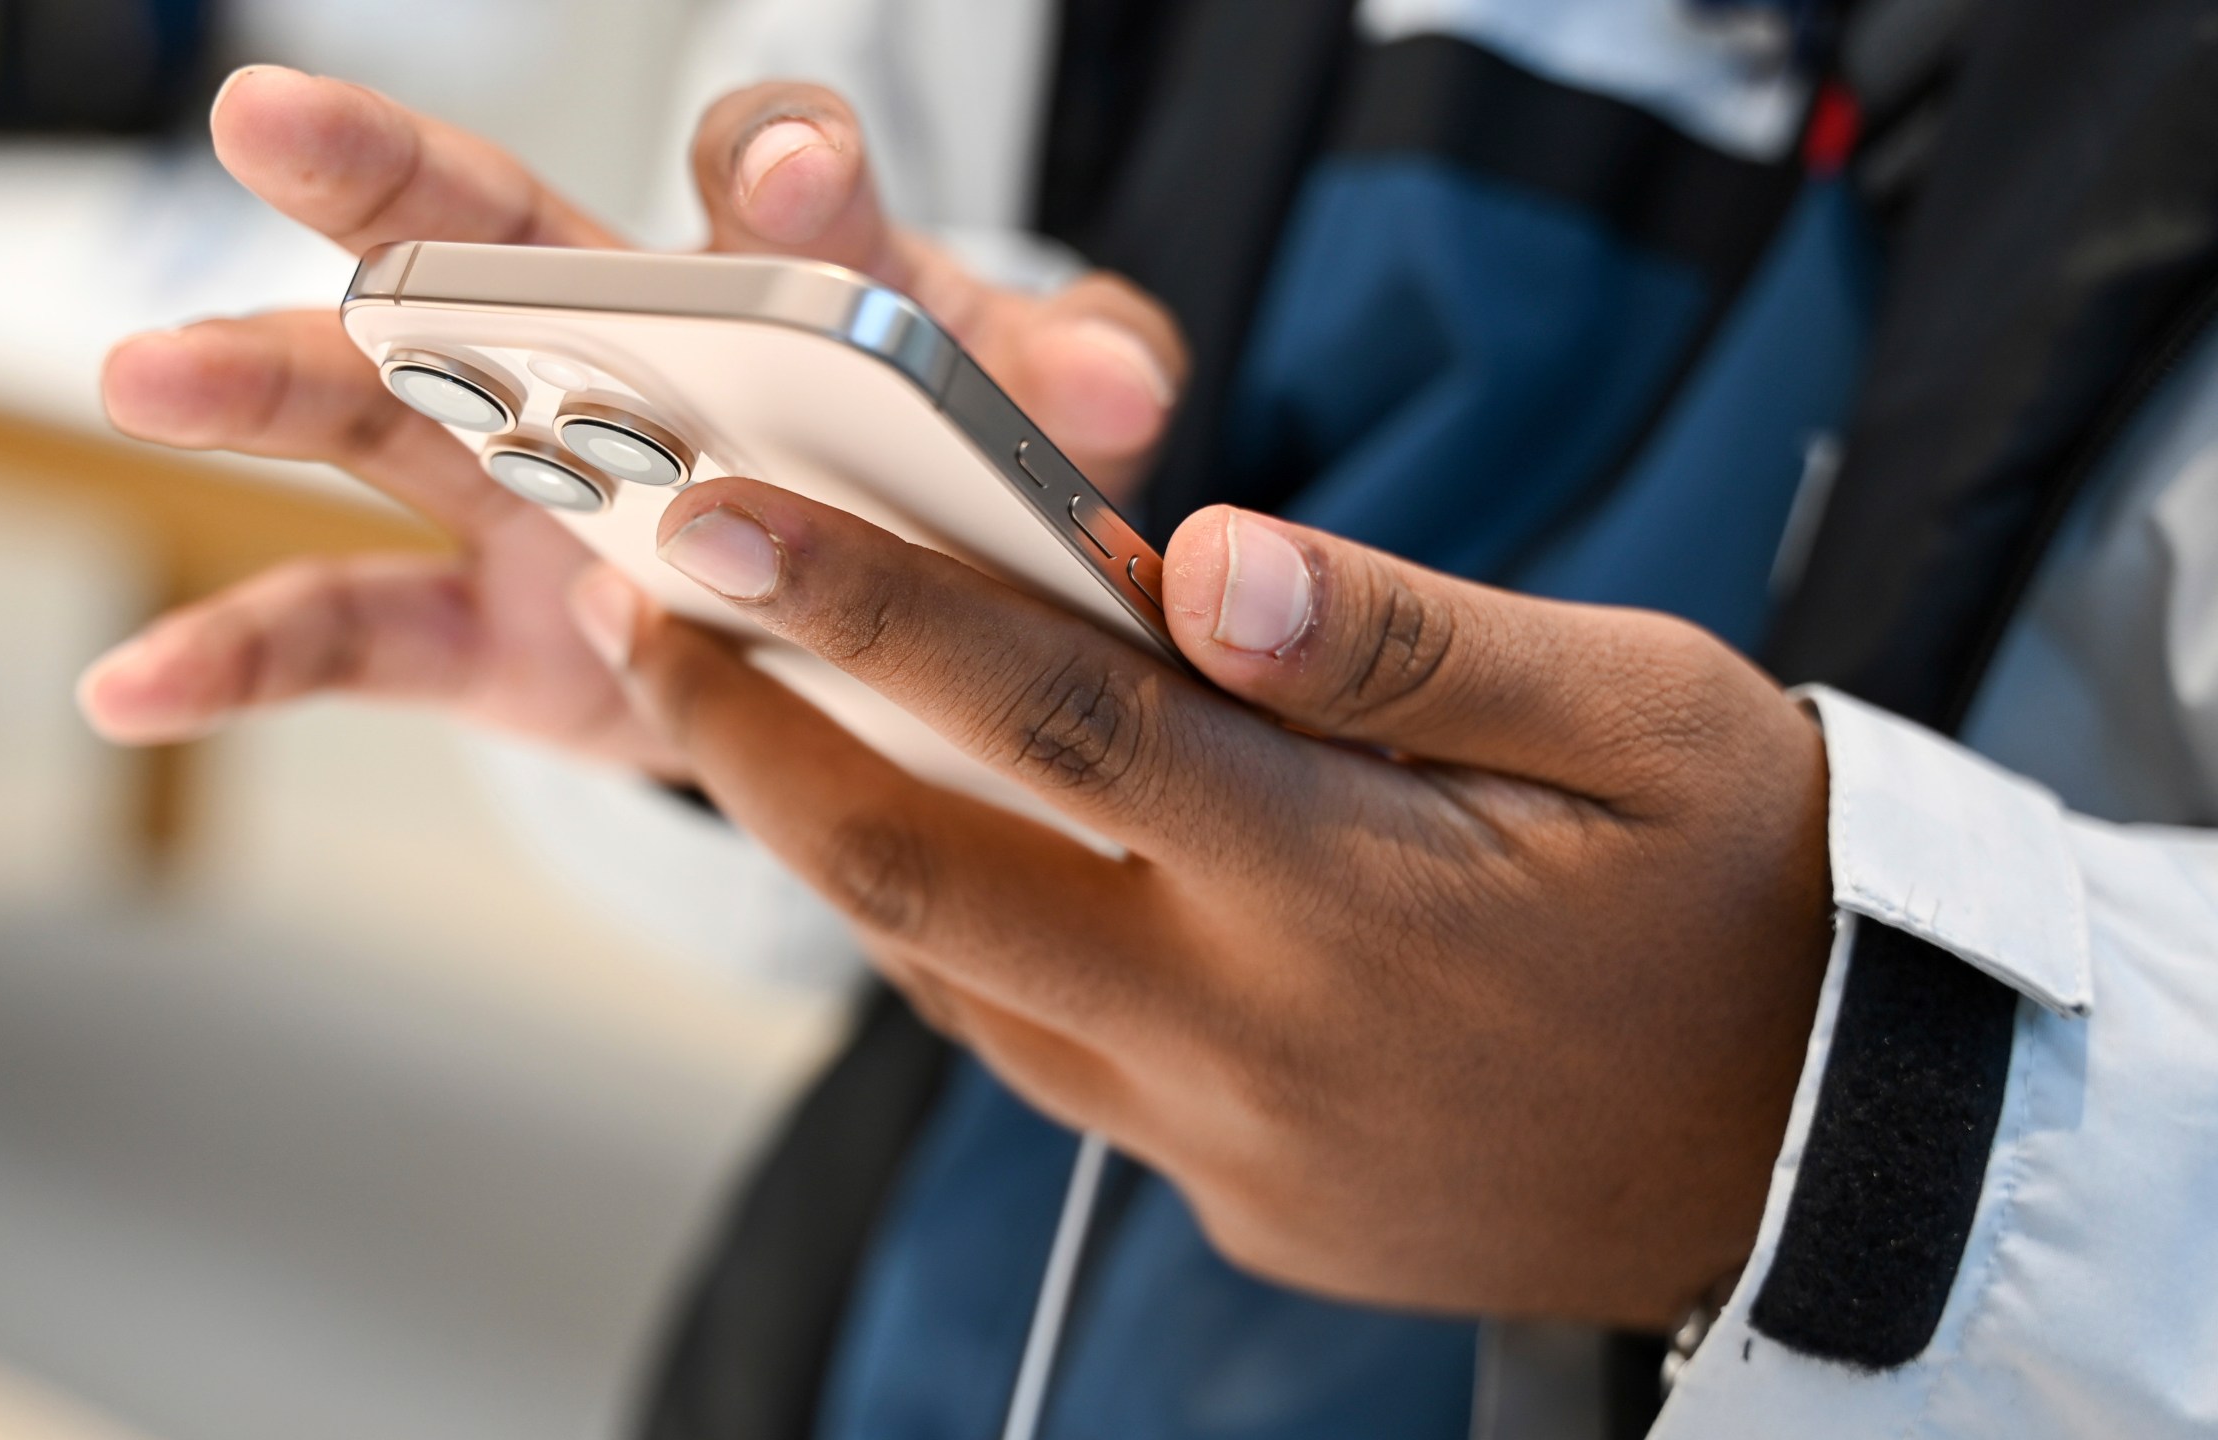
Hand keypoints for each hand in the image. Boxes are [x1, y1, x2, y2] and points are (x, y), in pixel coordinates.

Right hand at [81, 69, 1184, 767]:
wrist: (891, 641)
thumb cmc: (961, 488)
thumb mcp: (1039, 432)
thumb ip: (1076, 386)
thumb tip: (1118, 394)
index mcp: (770, 277)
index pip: (764, 177)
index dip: (778, 174)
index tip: (794, 181)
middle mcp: (615, 351)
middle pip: (495, 242)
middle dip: (394, 184)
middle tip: (273, 121)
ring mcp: (527, 489)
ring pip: (382, 412)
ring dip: (266, 385)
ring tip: (148, 371)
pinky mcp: (487, 630)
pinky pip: (348, 633)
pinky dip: (241, 655)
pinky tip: (130, 688)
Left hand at [566, 479, 1833, 1325]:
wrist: (1832, 1141)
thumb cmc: (1749, 892)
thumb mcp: (1638, 712)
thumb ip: (1405, 641)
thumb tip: (1213, 561)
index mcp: (1354, 890)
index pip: (1060, 720)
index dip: (870, 610)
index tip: (721, 526)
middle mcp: (1260, 1039)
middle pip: (932, 885)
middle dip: (763, 749)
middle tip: (666, 624)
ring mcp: (1237, 1149)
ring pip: (969, 988)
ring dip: (849, 853)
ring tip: (771, 718)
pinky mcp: (1245, 1204)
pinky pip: (1058, 1068)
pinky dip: (981, 953)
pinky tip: (958, 860)